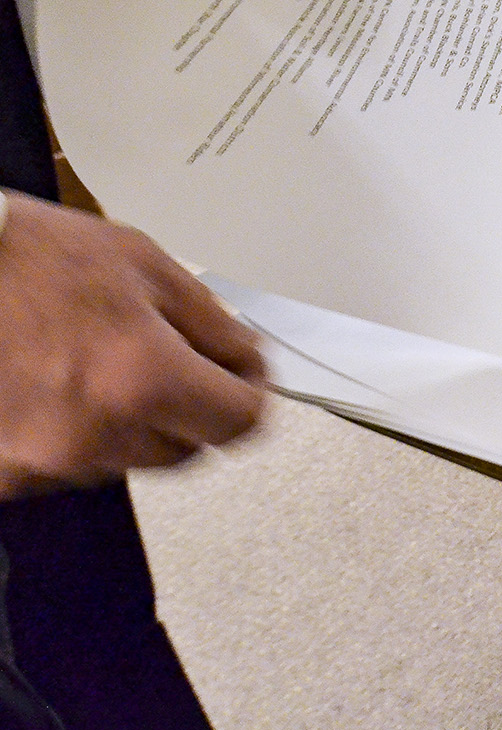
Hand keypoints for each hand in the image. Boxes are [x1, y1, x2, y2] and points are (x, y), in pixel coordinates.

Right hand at [0, 195, 266, 498]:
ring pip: (128, 458)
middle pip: (188, 449)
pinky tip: (55, 384)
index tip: (243, 376)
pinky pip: (69, 463)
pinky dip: (74, 431)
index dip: (250, 392)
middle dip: (190, 406)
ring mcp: (42, 460)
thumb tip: (248, 361)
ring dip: (130, 419)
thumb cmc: (24, 256)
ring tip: (94, 359)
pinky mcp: (6, 473)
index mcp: (142, 379)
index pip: (240, 423)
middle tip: (167, 355)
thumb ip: (211, 323)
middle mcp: (94, 433)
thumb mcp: (144, 264)